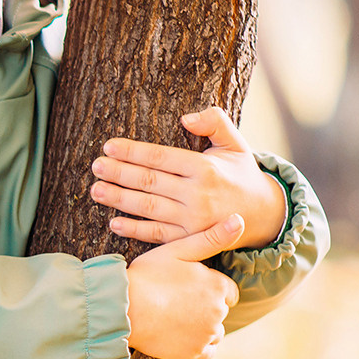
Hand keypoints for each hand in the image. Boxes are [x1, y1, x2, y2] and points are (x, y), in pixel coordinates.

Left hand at [91, 107, 285, 249]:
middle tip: (96, 166)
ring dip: (119, 200)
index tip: (109, 146)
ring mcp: (193, 221)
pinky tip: (113, 223)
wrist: (263, 213)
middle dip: (119, 174)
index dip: (133, 152)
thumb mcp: (235, 142)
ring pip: (149, 208)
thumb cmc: (241, 173)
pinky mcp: (191, 240)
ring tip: (96, 190)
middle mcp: (198, 195)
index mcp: (205, 168)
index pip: (160, 157)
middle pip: (150, 182)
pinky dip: (134, 230)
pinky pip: (158, 235)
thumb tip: (186, 118)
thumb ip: (215, 122)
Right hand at [125, 215, 243, 358]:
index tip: (187, 288)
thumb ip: (211, 237)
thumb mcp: (178, 250)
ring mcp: (207, 334)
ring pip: (214, 330)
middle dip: (204, 307)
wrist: (122, 308)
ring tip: (173, 317)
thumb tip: (239, 219)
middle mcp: (218, 311)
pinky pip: (206, 350)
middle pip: (220, 310)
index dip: (209, 288)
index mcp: (217, 286)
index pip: (227, 291)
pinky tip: (177, 333)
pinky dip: (196, 344)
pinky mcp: (195, 352)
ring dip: (201, 326)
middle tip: (175, 301)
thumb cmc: (147, 276)